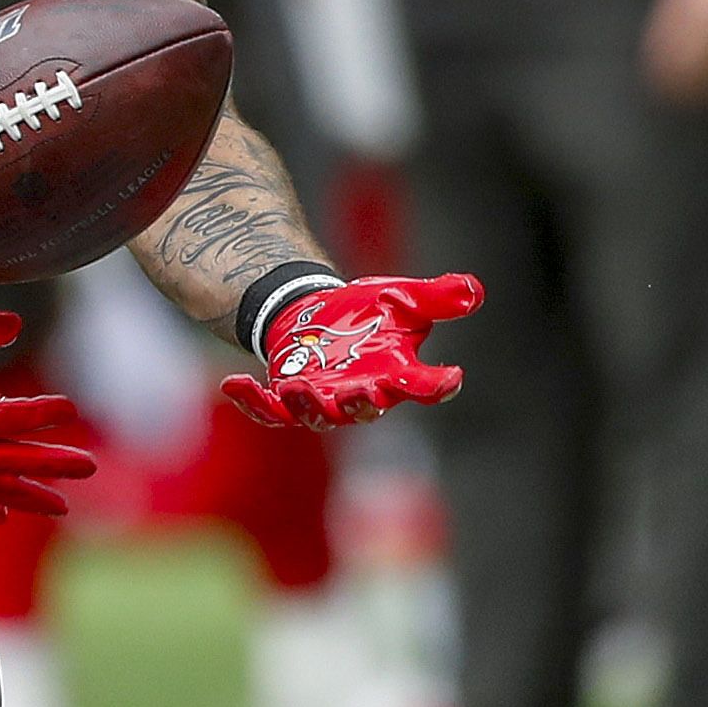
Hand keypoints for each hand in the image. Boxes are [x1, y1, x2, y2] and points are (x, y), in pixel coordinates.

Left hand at [224, 272, 478, 429]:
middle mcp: (360, 396)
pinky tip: (233, 382)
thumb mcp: (404, 297)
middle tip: (362, 392)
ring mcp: (320, 401)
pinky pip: (268, 409)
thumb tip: (474, 290)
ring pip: (314, 416)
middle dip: (361, 404)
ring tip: (296, 388)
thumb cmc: (369, 314)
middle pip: (365, 409)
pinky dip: (251, 401)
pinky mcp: (284, 397)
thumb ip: (438, 296)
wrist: (320, 315)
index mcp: (396, 376)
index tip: (450, 379)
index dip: (437, 385)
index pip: (424, 386)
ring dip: (306, 405)